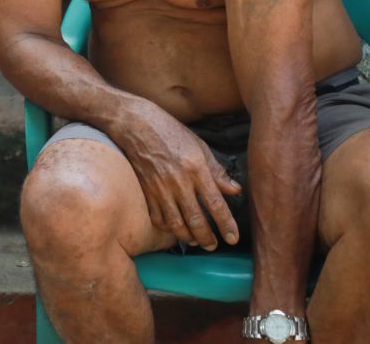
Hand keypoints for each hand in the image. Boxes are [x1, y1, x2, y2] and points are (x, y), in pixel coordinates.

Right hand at [113, 101, 242, 250]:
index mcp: (196, 168)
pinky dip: (167, 228)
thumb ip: (216, 170)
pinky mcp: (145, 191)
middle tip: (213, 246)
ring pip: (176, 223)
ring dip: (188, 237)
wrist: (134, 123)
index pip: (216, 204)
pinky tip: (174, 229)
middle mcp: (178, 181)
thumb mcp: (199, 145)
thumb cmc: (168, 130)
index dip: (226, 225)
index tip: (232, 238)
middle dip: (207, 238)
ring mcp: (159, 188)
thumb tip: (234, 190)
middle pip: (196, 220)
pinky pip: (157, 217)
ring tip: (196, 242)